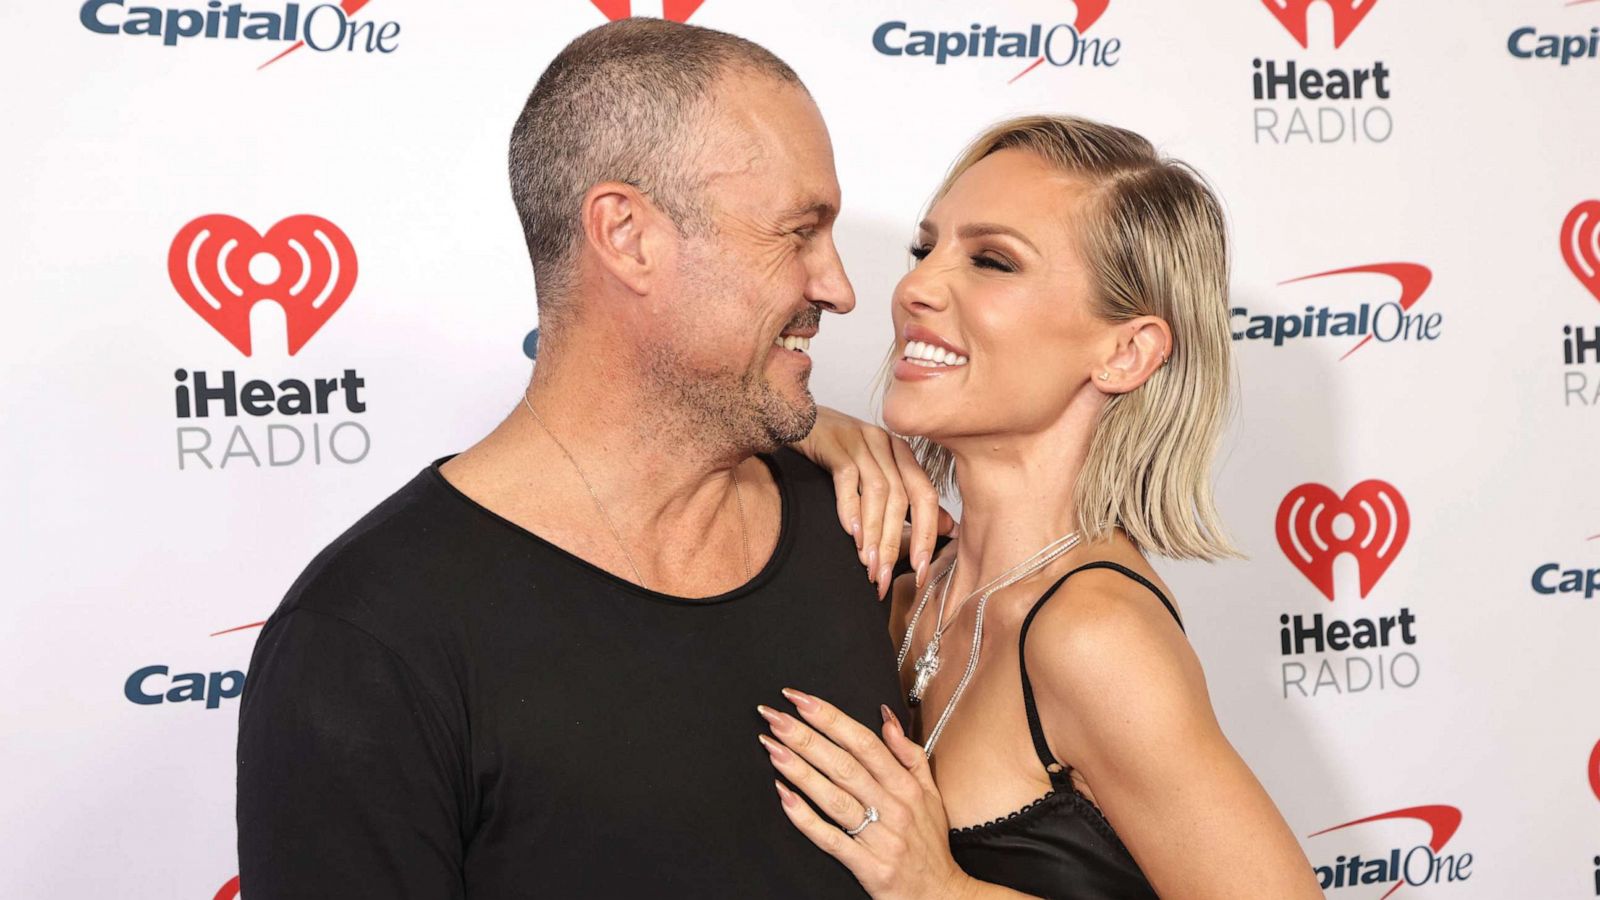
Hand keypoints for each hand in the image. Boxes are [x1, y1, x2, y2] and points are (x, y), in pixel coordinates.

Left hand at [758, 689, 971, 899]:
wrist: (940, 895)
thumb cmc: (930, 844)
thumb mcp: (930, 794)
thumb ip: (908, 754)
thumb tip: (886, 717)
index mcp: (905, 785)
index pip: (863, 742)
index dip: (830, 718)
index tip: (801, 699)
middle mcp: (893, 807)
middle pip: (843, 764)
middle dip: (805, 737)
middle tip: (775, 716)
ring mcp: (880, 837)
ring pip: (834, 797)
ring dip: (800, 770)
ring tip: (772, 748)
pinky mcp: (868, 865)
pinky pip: (831, 838)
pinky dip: (806, 818)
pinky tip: (785, 797)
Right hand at [791, 407, 954, 598]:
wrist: (792, 419)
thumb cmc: (834, 452)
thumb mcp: (876, 475)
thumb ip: (910, 502)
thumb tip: (949, 529)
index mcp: (902, 453)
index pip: (925, 495)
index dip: (927, 535)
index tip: (921, 572)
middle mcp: (886, 444)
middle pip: (902, 498)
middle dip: (894, 543)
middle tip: (883, 577)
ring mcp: (861, 440)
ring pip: (878, 492)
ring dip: (873, 533)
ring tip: (867, 564)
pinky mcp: (834, 441)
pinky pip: (848, 478)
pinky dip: (851, 508)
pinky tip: (850, 533)